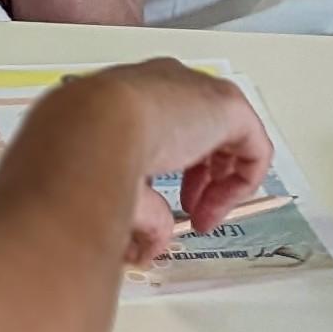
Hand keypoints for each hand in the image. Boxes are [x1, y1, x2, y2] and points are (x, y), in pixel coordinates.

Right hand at [93, 59, 273, 242]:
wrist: (93, 124)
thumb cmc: (80, 147)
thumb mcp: (102, 178)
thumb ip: (128, 204)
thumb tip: (141, 247)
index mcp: (128, 91)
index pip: (160, 122)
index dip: (167, 166)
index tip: (161, 197)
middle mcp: (164, 84)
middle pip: (197, 126)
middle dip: (198, 174)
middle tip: (189, 209)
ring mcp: (198, 90)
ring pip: (226, 137)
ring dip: (218, 182)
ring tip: (205, 214)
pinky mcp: (228, 106)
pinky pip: (252, 148)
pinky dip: (240, 182)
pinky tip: (220, 205)